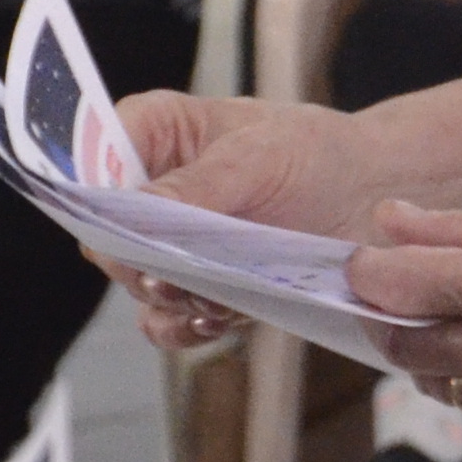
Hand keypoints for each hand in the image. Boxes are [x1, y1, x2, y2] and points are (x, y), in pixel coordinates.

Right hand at [118, 95, 364, 352]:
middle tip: (172, 273)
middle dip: (137, 260)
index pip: (90, 163)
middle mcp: (150, 191)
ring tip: (210, 297)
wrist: (372, 195)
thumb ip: (195, 187)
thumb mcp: (259, 155)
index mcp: (153, 133)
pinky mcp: (197, 288)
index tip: (120, 227)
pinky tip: (215, 320)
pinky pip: (166, 322)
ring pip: (135, 285)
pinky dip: (184, 328)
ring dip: (168, 298)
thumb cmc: (316, 151)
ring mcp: (171, 245)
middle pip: (105, 237)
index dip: (93, 197)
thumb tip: (135, 220)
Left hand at [346, 196, 461, 398]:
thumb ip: (457, 227)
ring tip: (437, 319)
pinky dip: (457, 374)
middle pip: (410, 345)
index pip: (413, 284)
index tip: (359, 264)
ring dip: (421, 349)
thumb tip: (387, 219)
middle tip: (381, 294)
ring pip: (432, 378)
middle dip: (384, 319)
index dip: (373, 273)